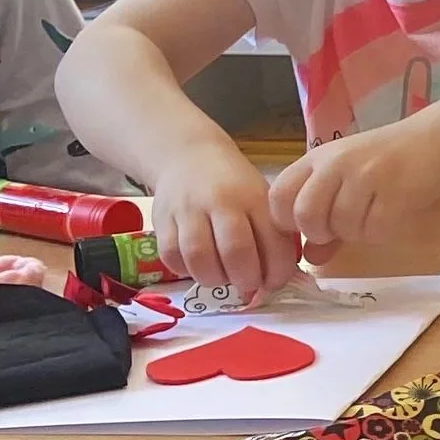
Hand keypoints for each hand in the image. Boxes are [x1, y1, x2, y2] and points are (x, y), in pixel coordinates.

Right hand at [153, 138, 296, 301]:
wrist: (189, 155)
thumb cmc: (234, 186)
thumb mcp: (261, 197)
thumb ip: (272, 234)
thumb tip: (276, 280)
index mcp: (254, 197)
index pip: (273, 243)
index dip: (277, 273)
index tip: (274, 283)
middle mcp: (221, 201)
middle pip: (236, 252)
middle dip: (246, 280)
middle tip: (248, 285)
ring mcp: (189, 210)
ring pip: (199, 257)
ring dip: (214, 279)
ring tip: (222, 277)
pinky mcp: (163, 219)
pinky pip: (171, 256)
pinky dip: (185, 270)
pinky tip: (197, 266)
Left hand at [270, 118, 439, 264]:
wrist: (435, 141)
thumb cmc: (386, 161)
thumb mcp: (347, 180)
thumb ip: (324, 216)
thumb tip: (310, 258)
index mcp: (317, 158)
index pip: (278, 196)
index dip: (286, 221)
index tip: (306, 228)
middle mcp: (336, 164)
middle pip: (305, 215)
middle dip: (320, 233)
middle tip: (341, 227)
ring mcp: (365, 176)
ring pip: (341, 227)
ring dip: (356, 232)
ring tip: (372, 214)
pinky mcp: (393, 193)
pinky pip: (373, 231)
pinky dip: (379, 232)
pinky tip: (389, 214)